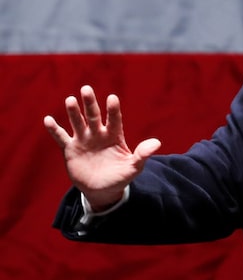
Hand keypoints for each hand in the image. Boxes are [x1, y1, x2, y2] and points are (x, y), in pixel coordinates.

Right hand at [44, 85, 160, 210]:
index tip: (112, 98)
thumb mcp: (133, 168)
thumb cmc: (120, 177)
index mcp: (114, 136)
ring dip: (73, 112)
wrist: (102, 190)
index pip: (114, 120)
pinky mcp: (70, 149)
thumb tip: (157, 143)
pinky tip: (48, 119)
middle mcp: (98, 134)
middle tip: (86, 89)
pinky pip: (61, 137)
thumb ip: (142, 155)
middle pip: (94, 116)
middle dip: (90, 103)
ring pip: (77, 122)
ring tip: (70, 100)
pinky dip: (54, 129)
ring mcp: (84, 140)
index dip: (113, 110)